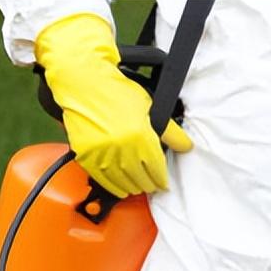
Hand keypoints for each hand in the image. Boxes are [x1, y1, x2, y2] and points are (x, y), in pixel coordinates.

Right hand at [35, 14, 192, 197]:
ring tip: (139, 185)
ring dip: (134, 187)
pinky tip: (121, 186)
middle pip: (141, 180)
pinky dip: (115, 187)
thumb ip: (169, 131)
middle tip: (152, 185)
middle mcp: (122, 147)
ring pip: (124, 184)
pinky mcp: (87, 157)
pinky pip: (104, 181)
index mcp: (141, 136)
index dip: (161, 180)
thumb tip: (186, 146)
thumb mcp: (150, 107)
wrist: (84, 83)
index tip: (163, 183)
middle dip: (149, 185)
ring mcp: (103, 154)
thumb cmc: (117, 92)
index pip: (156, 170)